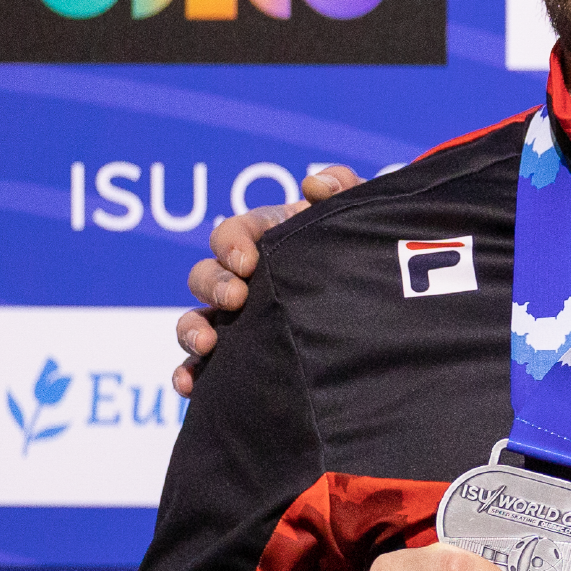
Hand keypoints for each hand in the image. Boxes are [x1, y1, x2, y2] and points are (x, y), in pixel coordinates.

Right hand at [173, 165, 361, 393]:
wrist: (381, 298)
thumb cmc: (358, 249)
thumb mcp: (355, 216)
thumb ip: (341, 188)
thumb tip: (315, 184)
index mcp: (264, 240)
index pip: (231, 234)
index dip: (231, 244)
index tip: (247, 261)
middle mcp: (242, 279)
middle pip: (205, 276)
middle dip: (213, 285)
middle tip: (237, 298)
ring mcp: (236, 318)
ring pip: (195, 320)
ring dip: (191, 330)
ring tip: (207, 343)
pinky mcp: (239, 355)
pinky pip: (202, 367)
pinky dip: (189, 374)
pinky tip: (192, 386)